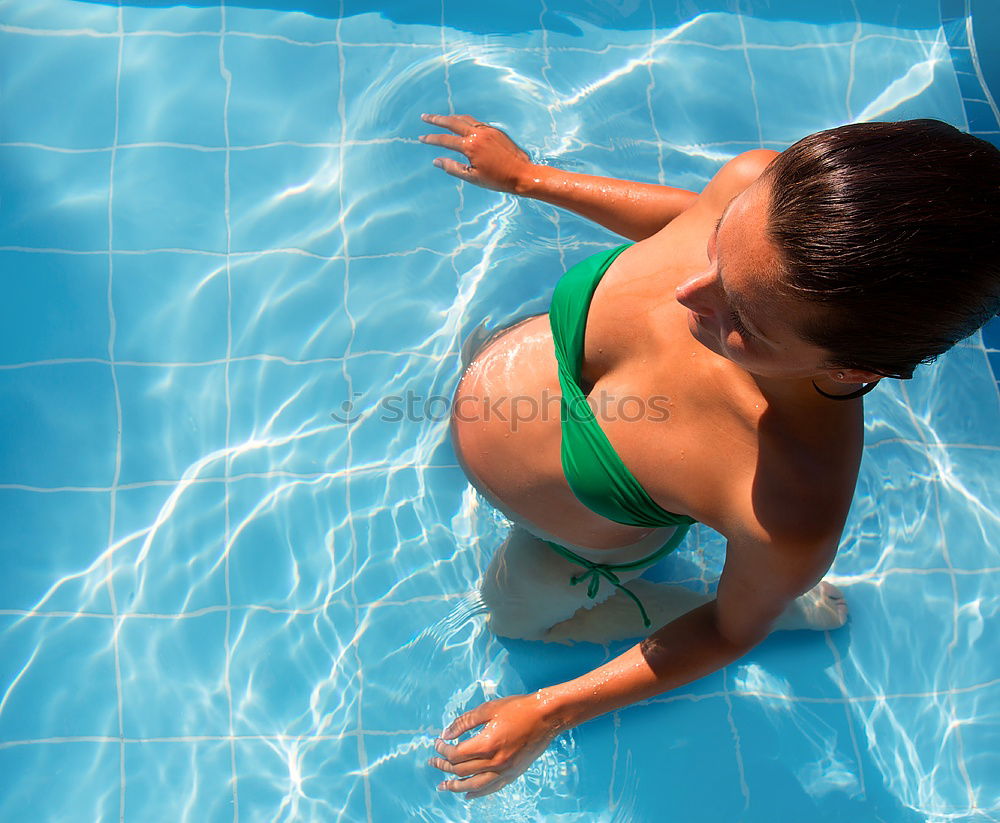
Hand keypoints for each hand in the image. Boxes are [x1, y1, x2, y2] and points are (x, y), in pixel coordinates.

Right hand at [418, 113, 534, 193]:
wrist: (522, 174)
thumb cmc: (498, 179)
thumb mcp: (472, 178)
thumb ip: (453, 168)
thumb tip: (436, 161)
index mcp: (471, 146)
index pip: (445, 140)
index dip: (431, 139)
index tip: (421, 138)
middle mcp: (478, 134)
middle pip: (452, 121)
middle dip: (437, 119)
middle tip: (424, 117)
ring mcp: (488, 130)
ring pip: (465, 118)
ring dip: (451, 117)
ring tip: (441, 119)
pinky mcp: (495, 131)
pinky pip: (476, 122)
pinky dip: (465, 121)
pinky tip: (462, 124)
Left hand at [428, 693, 562, 798]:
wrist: (547, 716)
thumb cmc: (518, 708)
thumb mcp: (488, 709)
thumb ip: (465, 722)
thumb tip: (447, 733)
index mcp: (486, 744)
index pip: (456, 754)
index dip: (443, 750)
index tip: (437, 743)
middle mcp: (495, 762)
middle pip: (462, 771)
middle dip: (444, 767)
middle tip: (433, 763)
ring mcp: (505, 771)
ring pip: (475, 785)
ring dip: (456, 786)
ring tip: (444, 787)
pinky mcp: (514, 774)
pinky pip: (492, 788)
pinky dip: (478, 792)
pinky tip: (468, 794)